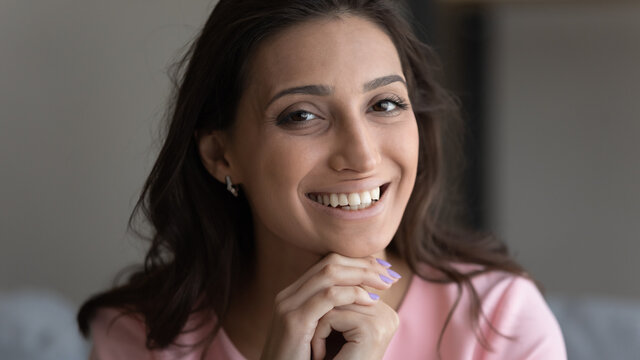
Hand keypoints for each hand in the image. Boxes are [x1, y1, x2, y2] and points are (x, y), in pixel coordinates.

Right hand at [260, 253, 399, 359]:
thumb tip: (365, 297)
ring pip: (330, 273)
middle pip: (330, 262)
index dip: (358, 262)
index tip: (383, 269)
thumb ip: (330, 313)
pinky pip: (328, 297)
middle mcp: (287, 295)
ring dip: (362, 276)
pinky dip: (353, 294)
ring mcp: (288, 306)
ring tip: (385, 285)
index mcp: (293, 295)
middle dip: (364, 265)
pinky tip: (371, 300)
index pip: (328, 263)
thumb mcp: (316, 334)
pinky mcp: (294, 322)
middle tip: (389, 273)